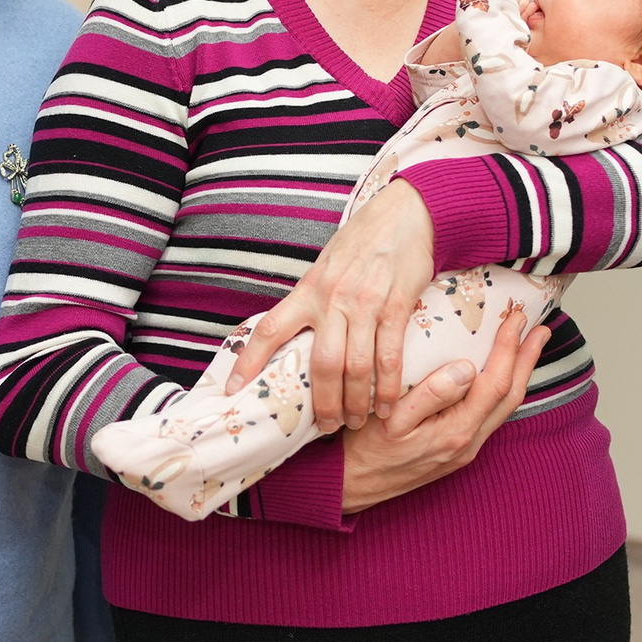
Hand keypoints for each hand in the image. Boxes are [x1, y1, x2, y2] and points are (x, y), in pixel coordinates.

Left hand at [227, 182, 436, 431]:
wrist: (406, 214)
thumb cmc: (363, 241)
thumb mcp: (326, 265)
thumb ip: (312, 298)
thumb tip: (297, 333)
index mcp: (308, 290)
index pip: (270, 329)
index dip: (249, 362)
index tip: (235, 390)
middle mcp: (332, 299)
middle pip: (321, 364)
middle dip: (322, 404)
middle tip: (324, 427)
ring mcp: (364, 304)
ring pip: (355, 367)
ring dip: (354, 403)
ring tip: (354, 422)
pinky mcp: (396, 306)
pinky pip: (389, 357)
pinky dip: (387, 388)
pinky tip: (387, 407)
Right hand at [338, 306, 548, 512]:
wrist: (352, 487)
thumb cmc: (366, 450)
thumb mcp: (392, 418)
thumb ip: (431, 393)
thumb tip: (467, 367)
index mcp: (456, 431)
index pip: (495, 383)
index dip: (510, 348)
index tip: (517, 318)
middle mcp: (468, 443)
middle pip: (510, 396)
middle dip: (527, 359)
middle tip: (540, 329)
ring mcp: (465, 449)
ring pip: (503, 408)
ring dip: (518, 374)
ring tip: (526, 347)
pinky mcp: (457, 451)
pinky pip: (489, 416)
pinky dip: (500, 390)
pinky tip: (496, 376)